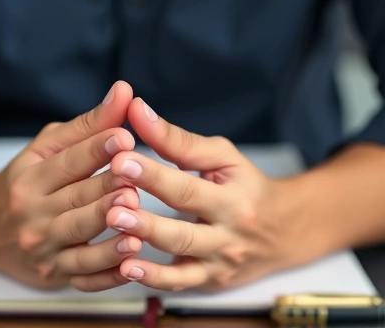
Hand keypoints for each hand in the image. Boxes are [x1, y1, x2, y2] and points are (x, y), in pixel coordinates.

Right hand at [0, 82, 142, 290]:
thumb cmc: (25, 180)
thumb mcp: (47, 147)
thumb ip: (89, 124)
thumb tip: (125, 91)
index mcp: (31, 178)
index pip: (68, 162)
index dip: (96, 149)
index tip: (123, 137)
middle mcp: (33, 214)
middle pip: (76, 200)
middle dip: (107, 191)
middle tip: (136, 182)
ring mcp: (43, 248)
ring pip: (79, 239)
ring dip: (108, 235)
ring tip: (137, 225)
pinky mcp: (53, 273)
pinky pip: (82, 277)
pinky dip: (106, 274)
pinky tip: (129, 266)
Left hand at [105, 98, 308, 291]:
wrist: (283, 231)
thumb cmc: (246, 186)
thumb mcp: (222, 157)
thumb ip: (178, 140)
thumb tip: (137, 112)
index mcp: (234, 198)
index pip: (188, 186)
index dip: (154, 175)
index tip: (121, 160)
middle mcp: (228, 234)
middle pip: (183, 229)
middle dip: (147, 220)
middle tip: (112, 208)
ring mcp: (219, 262)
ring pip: (180, 258)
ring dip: (145, 248)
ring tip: (115, 234)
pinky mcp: (210, 280)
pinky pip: (180, 283)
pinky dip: (154, 279)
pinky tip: (126, 268)